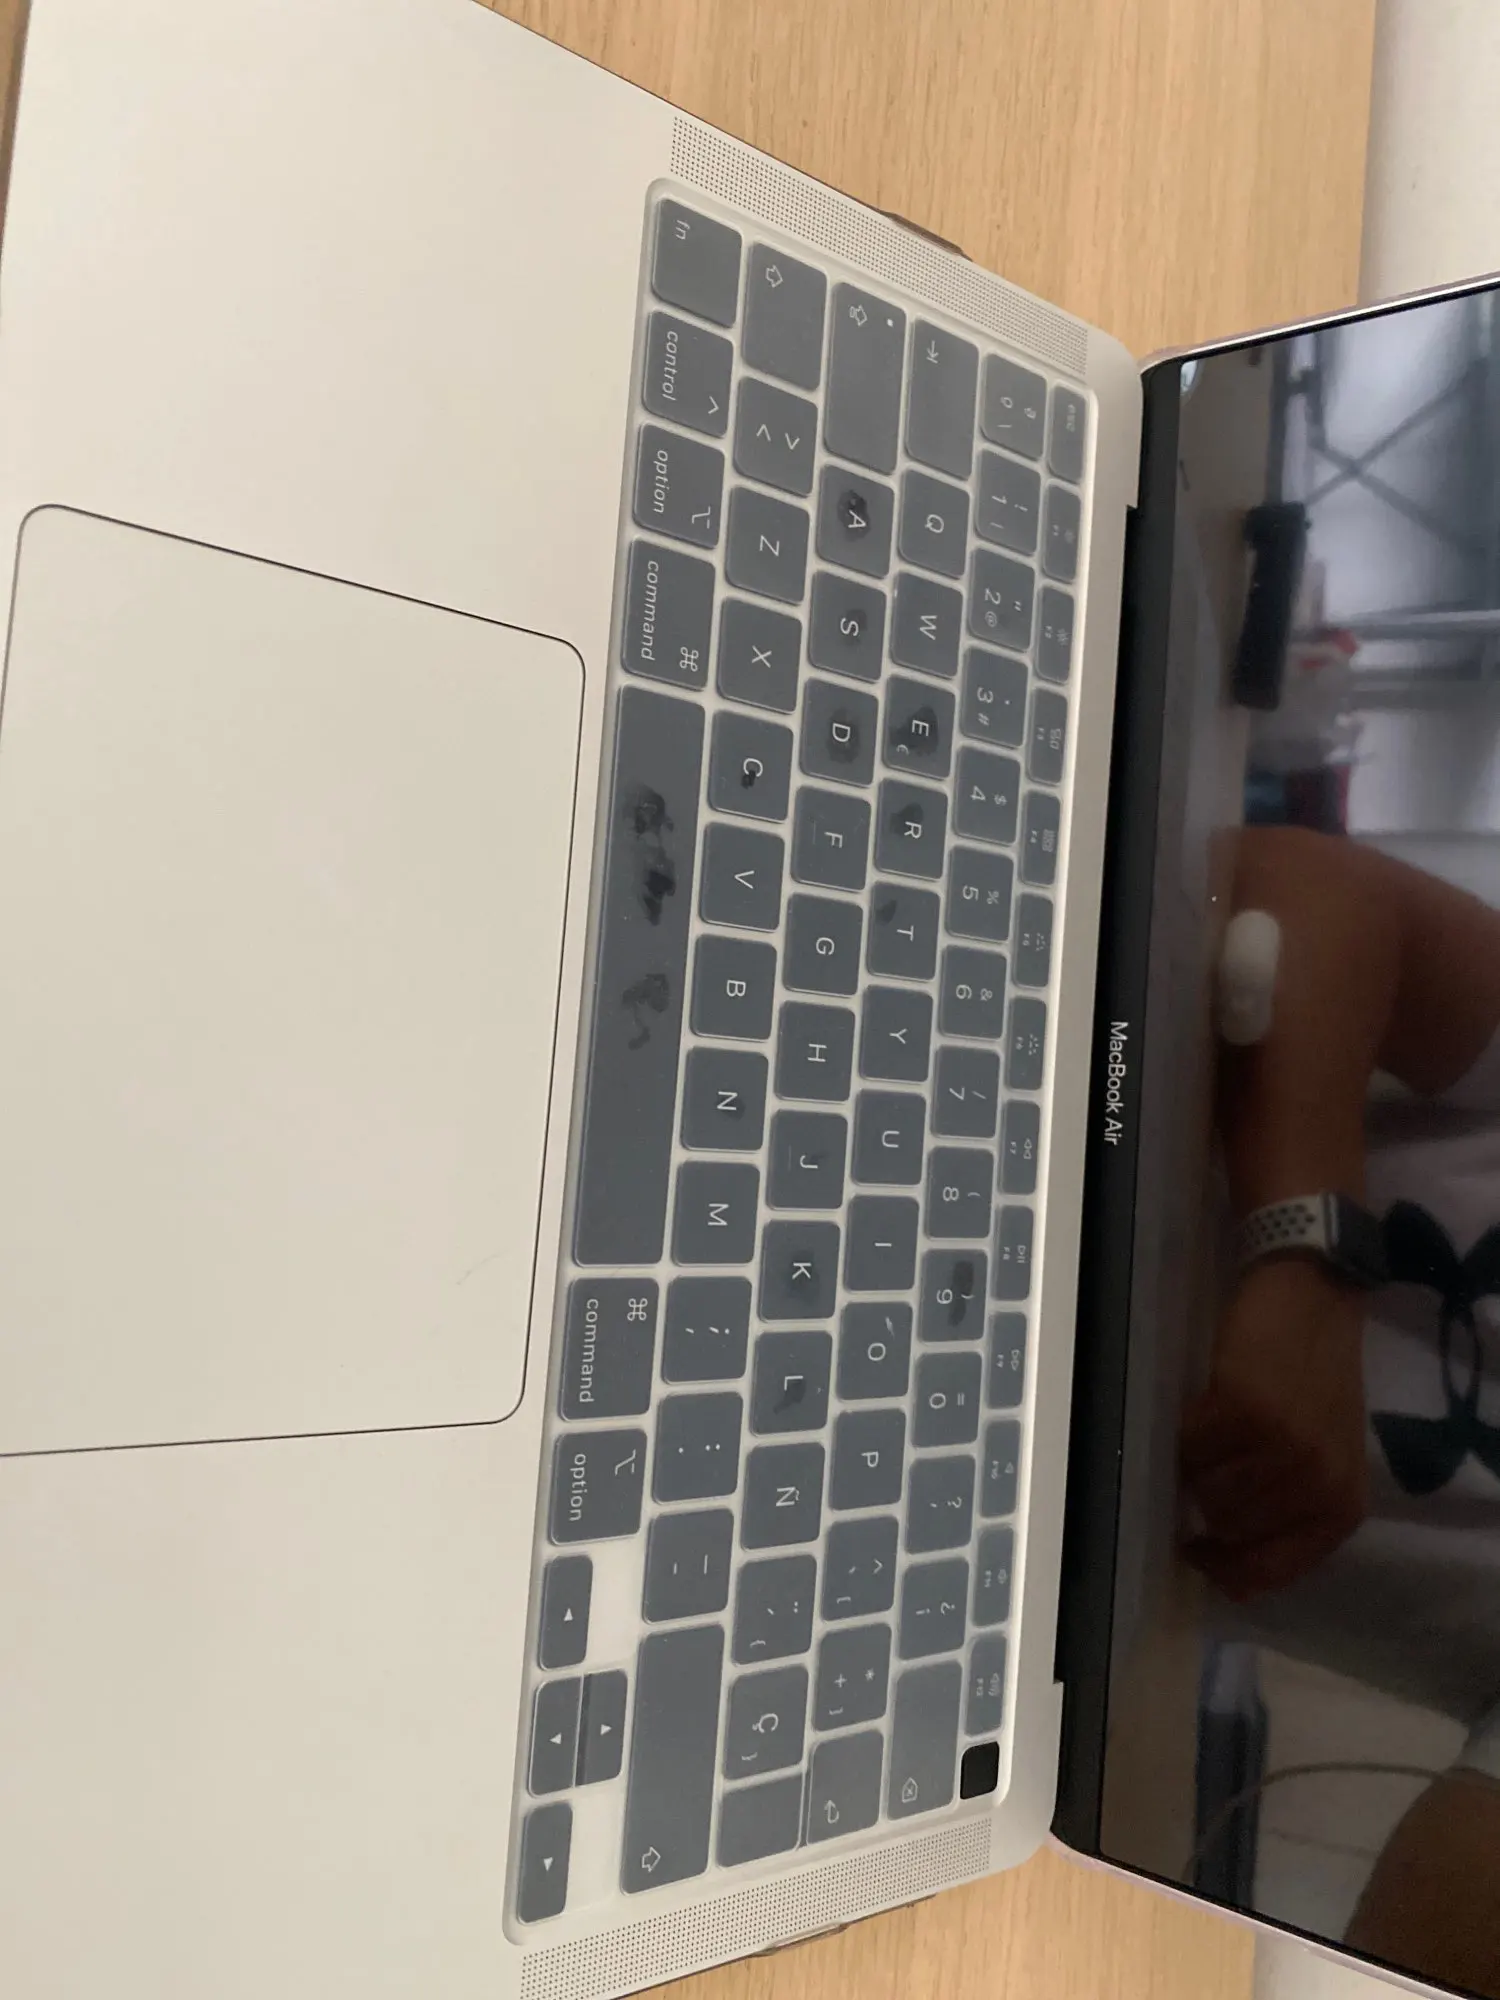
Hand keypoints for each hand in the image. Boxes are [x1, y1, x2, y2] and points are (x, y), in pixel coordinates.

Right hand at [1180, 1256, 1367, 1598]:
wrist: (1315, 1296)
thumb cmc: (1316, 1376)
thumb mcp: (1325, 1455)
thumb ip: (1290, 1506)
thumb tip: (1220, 1546)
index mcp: (1342, 1505)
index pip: (1268, 1571)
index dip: (1223, 1567)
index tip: (1196, 1548)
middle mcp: (1317, 1483)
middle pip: (1230, 1530)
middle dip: (1206, 1507)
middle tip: (1202, 1472)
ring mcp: (1281, 1446)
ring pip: (1206, 1493)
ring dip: (1194, 1471)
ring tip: (1204, 1440)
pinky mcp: (1243, 1408)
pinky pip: (1189, 1448)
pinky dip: (1183, 1435)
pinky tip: (1198, 1413)